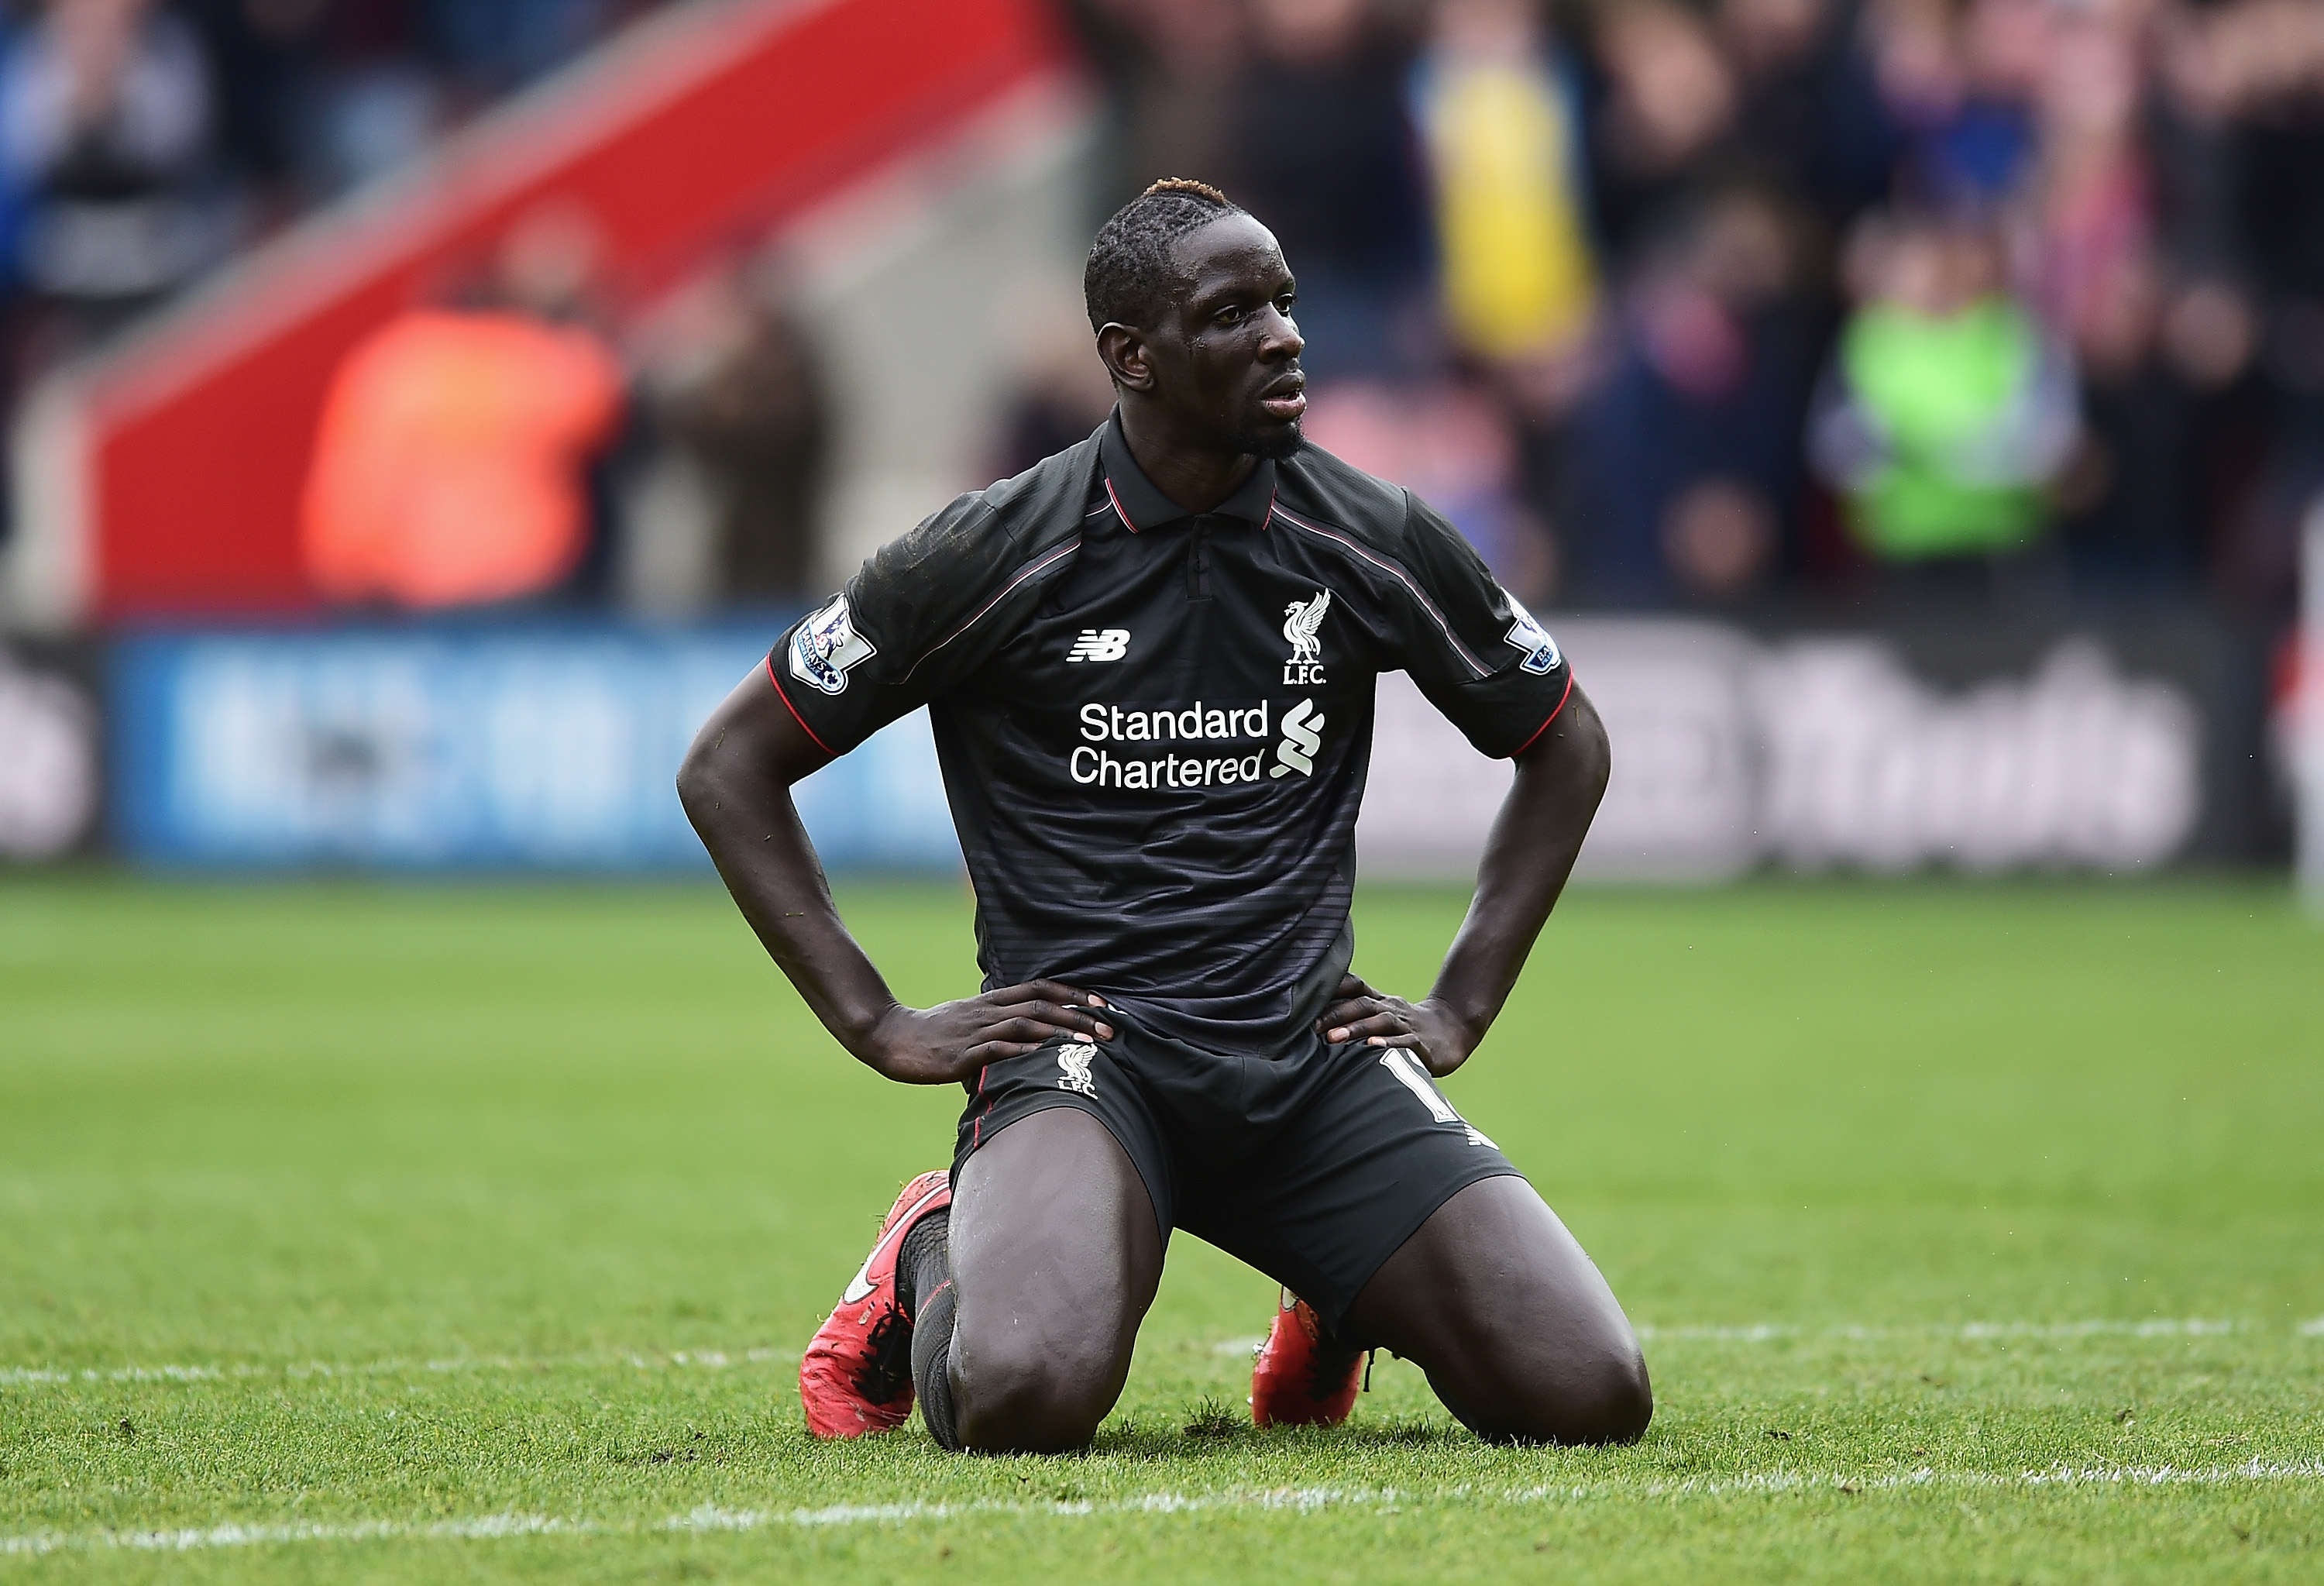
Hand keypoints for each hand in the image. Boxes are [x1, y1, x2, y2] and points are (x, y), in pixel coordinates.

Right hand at [862, 980, 1112, 1084]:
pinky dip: (1018, 1052)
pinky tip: (1040, 1057)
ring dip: (1058, 1033)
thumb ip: (999, 1021)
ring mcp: (973, 1034)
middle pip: (1039, 1006)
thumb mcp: (969, 1019)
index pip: (1038, 988)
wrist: (890, 1036)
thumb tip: (1032, 1032)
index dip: (1072, 993)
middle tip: (1109, 1028)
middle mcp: (986, 1013)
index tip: (1102, 1002)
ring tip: (1087, 1044)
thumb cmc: (932, 1032)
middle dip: (1077, 1015)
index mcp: (990, 1002)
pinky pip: (992, 1051)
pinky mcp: (959, 1057)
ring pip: (1022, 1026)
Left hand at [1316, 974, 1474, 1077]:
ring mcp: (1407, 1025)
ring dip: (1356, 1028)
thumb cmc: (1405, 1027)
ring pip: (1381, 1021)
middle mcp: (1390, 1009)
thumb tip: (1310, 1022)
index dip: (1331, 988)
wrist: (1452, 1031)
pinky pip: (1405, 1042)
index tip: (1303, 998)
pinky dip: (1388, 1044)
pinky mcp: (1422, 1044)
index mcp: (1378, 1002)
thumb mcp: (1380, 1015)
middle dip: (1336, 1013)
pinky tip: (1373, 1047)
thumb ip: (1352, 1015)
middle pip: (1362, 1003)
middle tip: (1311, 1026)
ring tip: (1333, 1038)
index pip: (1353, 985)